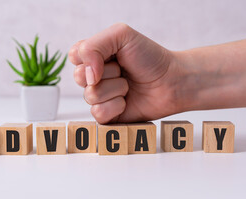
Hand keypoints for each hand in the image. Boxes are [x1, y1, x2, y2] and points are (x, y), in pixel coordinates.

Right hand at [69, 23, 183, 123]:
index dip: (90, 57)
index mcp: (94, 56)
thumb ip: (93, 46)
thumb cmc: (150, 57)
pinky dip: (115, 107)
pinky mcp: (107, 115)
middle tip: (123, 70)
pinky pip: (97, 113)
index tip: (112, 55)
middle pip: (79, 77)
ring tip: (129, 86)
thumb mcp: (121, 35)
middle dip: (107, 73)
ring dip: (115, 89)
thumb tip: (87, 75)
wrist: (172, 81)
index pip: (74, 56)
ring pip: (90, 96)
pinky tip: (127, 102)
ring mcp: (100, 97)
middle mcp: (94, 77)